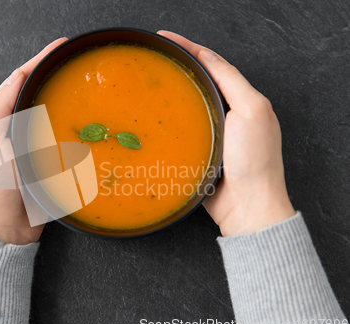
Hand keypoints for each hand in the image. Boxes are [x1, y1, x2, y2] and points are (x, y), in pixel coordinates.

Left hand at [0, 37, 67, 244]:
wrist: (6, 228)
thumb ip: (1, 112)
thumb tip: (15, 79)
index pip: (12, 85)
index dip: (33, 64)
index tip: (55, 49)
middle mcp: (3, 133)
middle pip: (26, 95)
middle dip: (45, 76)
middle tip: (67, 62)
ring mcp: (19, 148)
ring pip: (39, 113)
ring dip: (53, 97)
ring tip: (72, 83)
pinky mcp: (34, 162)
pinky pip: (48, 134)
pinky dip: (59, 122)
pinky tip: (73, 119)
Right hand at [158, 30, 294, 236]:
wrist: (248, 205)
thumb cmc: (255, 161)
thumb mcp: (251, 111)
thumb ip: (231, 82)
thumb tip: (208, 57)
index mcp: (244, 100)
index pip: (214, 64)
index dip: (191, 48)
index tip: (167, 39)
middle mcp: (228, 114)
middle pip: (199, 83)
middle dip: (178, 68)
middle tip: (155, 59)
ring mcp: (213, 134)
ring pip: (187, 106)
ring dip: (170, 94)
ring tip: (149, 84)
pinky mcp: (199, 152)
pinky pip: (180, 130)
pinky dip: (166, 122)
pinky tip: (151, 119)